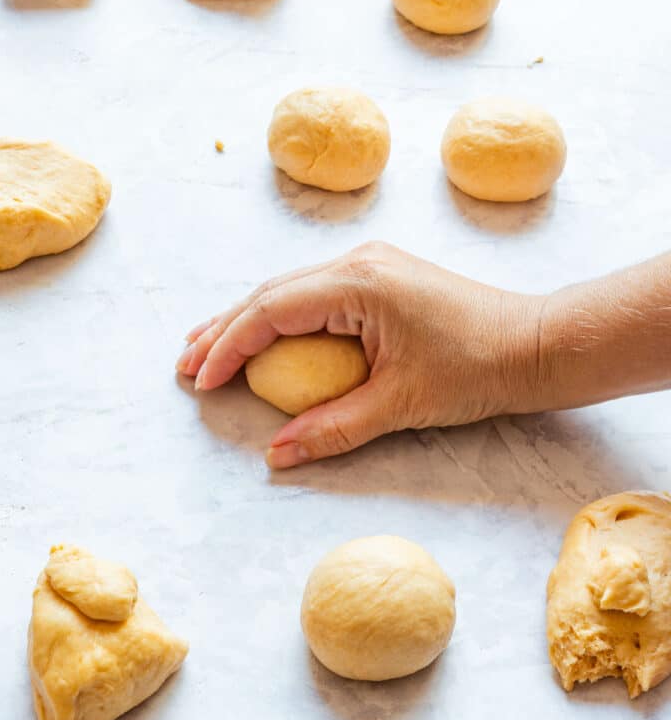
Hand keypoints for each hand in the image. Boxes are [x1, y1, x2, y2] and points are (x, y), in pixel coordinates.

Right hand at [176, 241, 542, 467]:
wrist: (535, 344)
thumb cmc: (478, 370)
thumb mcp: (401, 405)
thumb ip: (333, 428)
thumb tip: (276, 456)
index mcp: (359, 284)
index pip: (271, 310)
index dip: (229, 346)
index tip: (199, 380)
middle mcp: (358, 262)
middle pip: (271, 293)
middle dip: (224, 329)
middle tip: (184, 363)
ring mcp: (371, 265)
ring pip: (289, 289)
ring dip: (248, 319)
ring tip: (205, 346)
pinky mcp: (382, 277)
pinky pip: (314, 293)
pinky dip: (281, 317)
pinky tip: (264, 334)